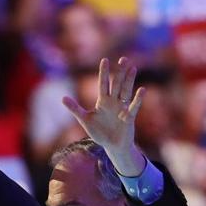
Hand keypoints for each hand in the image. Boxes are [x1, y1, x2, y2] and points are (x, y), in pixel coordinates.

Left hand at [61, 57, 145, 173]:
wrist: (112, 146)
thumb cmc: (99, 132)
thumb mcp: (85, 120)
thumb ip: (75, 109)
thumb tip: (62, 98)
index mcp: (103, 101)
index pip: (103, 84)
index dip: (104, 73)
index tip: (105, 60)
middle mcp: (113, 102)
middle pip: (116, 84)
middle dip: (119, 72)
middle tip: (123, 59)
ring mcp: (122, 108)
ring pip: (126, 91)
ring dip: (129, 80)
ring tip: (133, 68)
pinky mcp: (129, 117)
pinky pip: (133, 106)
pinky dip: (138, 99)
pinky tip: (142, 90)